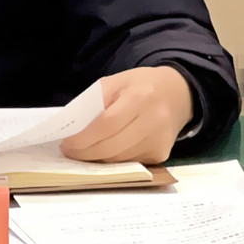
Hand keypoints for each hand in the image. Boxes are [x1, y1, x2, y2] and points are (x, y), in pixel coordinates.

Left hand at [60, 67, 194, 164]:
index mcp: (140, 97)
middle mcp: (154, 121)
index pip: (107, 124)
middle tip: (69, 152)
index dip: (84, 138)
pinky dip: (113, 159)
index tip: (67, 143)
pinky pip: (130, 162)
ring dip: (98, 159)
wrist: (177, 94)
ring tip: (83, 151)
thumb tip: (75, 127)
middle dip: (86, 153)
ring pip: (120, 159)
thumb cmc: (140, 85)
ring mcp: (160, 141)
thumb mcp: (116, 81)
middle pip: (113, 146)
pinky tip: (103, 152)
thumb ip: (95, 101)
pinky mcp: (162, 155)